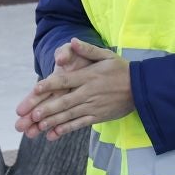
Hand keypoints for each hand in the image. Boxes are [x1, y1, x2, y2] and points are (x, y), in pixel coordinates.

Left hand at [17, 39, 132, 139]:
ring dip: (54, 121)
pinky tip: (55, 133)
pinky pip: (80, 124)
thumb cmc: (121, 69)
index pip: (65, 80)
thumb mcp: (106, 55)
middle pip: (65, 101)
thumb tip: (73, 41)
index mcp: (88, 76)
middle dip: (48, 109)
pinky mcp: (98, 116)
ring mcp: (93, 106)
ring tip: (39, 126)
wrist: (141, 88)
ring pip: (70, 115)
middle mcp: (88, 92)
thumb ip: (88, 49)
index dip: (49, 85)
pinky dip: (67, 129)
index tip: (36, 89)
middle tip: (33, 115)